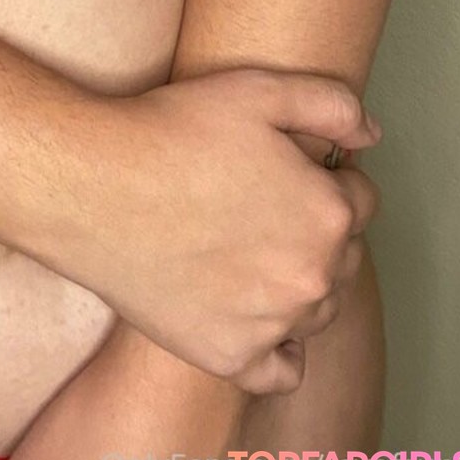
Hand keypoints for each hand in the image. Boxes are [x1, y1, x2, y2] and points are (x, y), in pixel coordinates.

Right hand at [37, 68, 379, 394]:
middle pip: (343, 258)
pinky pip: (280, 370)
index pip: (360, 201)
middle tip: (259, 208)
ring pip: (316, 311)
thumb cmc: (168, 132)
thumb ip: (331, 104)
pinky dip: (277, 348)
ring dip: (298, 284)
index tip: (286, 171)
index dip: (326, 179)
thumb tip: (369, 137)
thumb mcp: (256, 89)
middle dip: (315, 232)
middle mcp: (311, 277)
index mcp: (327, 213)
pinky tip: (254, 315)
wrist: (90, 186)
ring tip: (248, 253)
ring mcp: (271, 324)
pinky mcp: (227, 355)